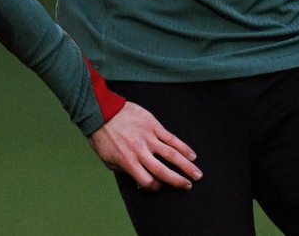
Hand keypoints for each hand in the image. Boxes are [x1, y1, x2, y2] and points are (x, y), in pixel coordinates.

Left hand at [87, 101, 201, 190]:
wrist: (101, 111)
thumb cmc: (102, 137)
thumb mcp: (108, 159)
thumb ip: (124, 170)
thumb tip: (138, 181)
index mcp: (128, 161)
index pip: (147, 181)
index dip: (155, 187)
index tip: (159, 187)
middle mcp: (140, 151)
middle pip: (163, 170)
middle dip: (178, 180)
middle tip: (189, 186)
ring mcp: (148, 137)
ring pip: (172, 154)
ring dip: (186, 165)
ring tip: (197, 174)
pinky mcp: (152, 125)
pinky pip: (171, 138)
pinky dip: (183, 147)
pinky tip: (192, 154)